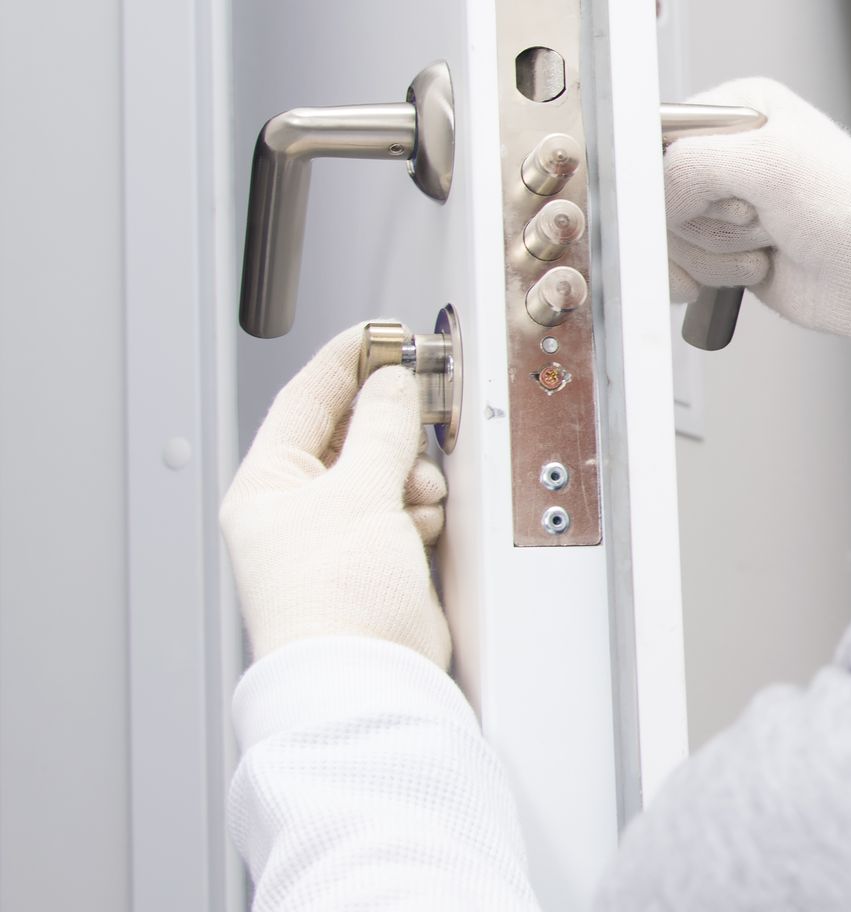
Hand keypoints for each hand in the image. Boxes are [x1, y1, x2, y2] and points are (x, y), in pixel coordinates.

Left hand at [221, 324, 451, 667]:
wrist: (371, 678)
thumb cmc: (335, 604)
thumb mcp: (359, 493)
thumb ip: (383, 427)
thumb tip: (393, 383)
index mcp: (267, 485)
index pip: (306, 398)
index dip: (348, 359)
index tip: (385, 334)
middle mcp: (296, 508)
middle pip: (352, 432)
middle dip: (392, 427)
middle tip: (422, 403)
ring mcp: (338, 535)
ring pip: (386, 468)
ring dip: (411, 474)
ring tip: (415, 497)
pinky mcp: (376, 558)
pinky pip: (403, 506)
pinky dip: (418, 508)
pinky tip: (418, 526)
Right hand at [665, 77, 850, 358]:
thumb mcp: (768, 163)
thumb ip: (690, 164)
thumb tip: (648, 194)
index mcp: (739, 109)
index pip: (659, 133)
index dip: (667, 173)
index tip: (698, 195)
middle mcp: (730, 153)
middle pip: (657, 190)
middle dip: (700, 218)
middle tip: (754, 215)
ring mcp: (727, 205)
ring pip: (668, 234)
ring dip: (714, 251)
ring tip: (767, 242)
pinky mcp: (728, 249)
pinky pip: (683, 265)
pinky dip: (709, 275)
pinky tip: (754, 270)